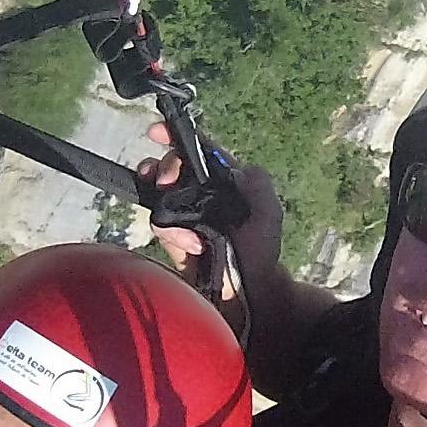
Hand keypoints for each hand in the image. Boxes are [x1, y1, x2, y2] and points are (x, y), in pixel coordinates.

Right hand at [141, 122, 284, 278]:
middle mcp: (202, 194)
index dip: (178, 137)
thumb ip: (257, 184)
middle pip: (173, 166)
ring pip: (158, 192)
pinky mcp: (172, 238)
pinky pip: (159, 223)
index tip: (157, 131)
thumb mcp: (269, 214)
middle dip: (166, 167)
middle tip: (166, 181)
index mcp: (225, 181)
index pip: (199, 150)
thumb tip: (234, 166)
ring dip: (162, 196)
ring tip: (173, 208)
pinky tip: (192, 244)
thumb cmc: (261, 253)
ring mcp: (184, 215)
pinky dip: (171, 231)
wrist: (247, 294)